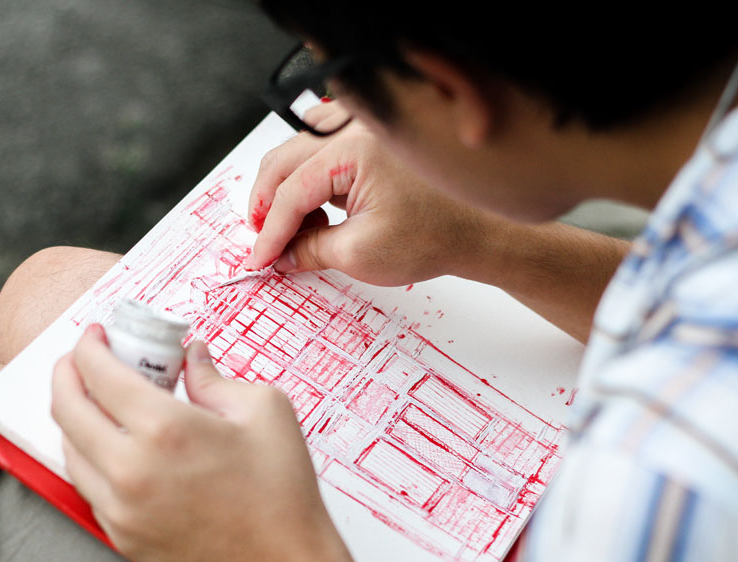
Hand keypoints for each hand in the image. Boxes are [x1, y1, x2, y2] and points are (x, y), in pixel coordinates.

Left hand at [51, 324, 366, 561]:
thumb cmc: (280, 492)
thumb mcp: (264, 409)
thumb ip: (214, 376)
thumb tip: (191, 357)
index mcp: (165, 429)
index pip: (98, 373)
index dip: (89, 346)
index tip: (96, 337)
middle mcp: (131, 470)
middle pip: (67, 408)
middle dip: (67, 373)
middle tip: (83, 361)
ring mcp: (120, 509)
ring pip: (69, 450)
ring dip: (74, 416)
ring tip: (97, 401)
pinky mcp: (122, 537)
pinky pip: (87, 487)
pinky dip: (90, 457)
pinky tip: (112, 446)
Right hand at [246, 104, 499, 285]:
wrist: (478, 230)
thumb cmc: (435, 236)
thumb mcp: (360, 253)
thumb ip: (309, 251)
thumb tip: (280, 255)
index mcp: (352, 149)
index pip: (290, 190)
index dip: (269, 231)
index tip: (259, 258)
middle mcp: (355, 127)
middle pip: (284, 162)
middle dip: (267, 206)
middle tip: (264, 243)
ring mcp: (363, 126)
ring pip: (297, 149)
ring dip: (284, 188)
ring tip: (289, 227)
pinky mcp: (371, 135)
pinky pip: (321, 143)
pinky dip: (307, 172)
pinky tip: (313, 202)